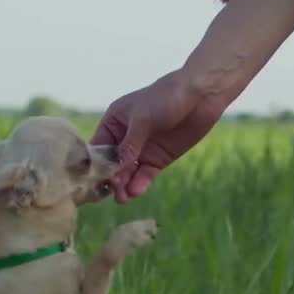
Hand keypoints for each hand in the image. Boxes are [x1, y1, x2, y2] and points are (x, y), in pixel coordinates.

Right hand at [91, 70, 228, 202]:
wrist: (200, 95)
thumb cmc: (166, 96)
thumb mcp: (143, 118)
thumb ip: (129, 145)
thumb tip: (115, 169)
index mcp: (114, 123)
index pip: (98, 147)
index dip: (95, 163)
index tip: (93, 179)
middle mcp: (125, 138)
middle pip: (112, 164)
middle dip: (111, 178)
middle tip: (111, 192)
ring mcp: (142, 150)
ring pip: (127, 173)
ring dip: (124, 186)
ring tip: (123, 198)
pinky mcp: (157, 160)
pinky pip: (145, 175)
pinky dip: (140, 183)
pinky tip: (136, 191)